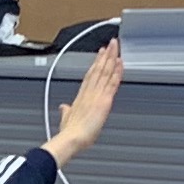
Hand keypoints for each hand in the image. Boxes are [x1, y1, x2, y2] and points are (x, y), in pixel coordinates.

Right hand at [45, 39, 122, 163]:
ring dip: (111, 58)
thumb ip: (65, 111)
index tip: (100, 54)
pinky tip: (120, 63)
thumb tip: (63, 107)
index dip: (96, 63)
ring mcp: (97, 94)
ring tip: (116, 47)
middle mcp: (89, 92)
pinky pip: (113, 83)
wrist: (71, 139)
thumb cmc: (70, 132)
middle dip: (105, 55)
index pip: (90, 76)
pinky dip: (117, 72)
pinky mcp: (104, 100)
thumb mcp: (66, 119)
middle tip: (111, 44)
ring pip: (106, 72)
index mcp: (81, 96)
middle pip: (99, 69)